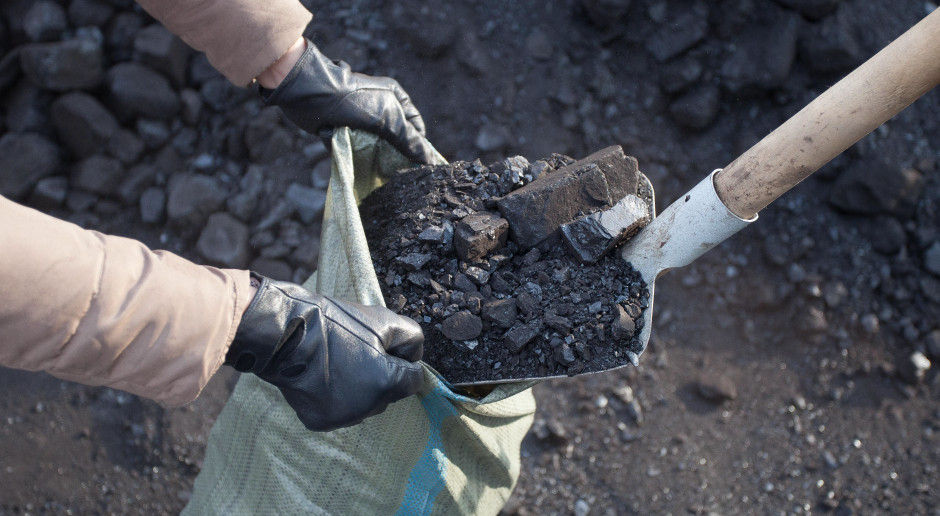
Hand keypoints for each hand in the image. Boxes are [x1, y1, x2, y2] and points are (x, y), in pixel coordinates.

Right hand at [225, 273, 424, 430]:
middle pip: (388, 395)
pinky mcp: (319, 422)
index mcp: (386, 383)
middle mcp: (367, 408)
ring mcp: (342, 418)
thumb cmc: (335, 323)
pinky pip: (339, 412)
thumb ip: (413, 339)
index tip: (383, 348)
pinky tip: (322, 378)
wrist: (284, 335)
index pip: (413, 381)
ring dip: (359, 389)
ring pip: (364, 405)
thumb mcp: (384, 319)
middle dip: (380, 375)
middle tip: (356, 351)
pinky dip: (335, 398)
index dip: (401, 361)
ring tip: (337, 364)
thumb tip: (414, 358)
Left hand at [259, 38, 434, 163]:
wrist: (309, 93)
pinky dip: (353, 155)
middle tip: (395, 171)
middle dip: (394, 154)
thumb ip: (408, 140)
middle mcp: (381, 108)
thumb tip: (428, 160)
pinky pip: (356, 149)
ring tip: (370, 163)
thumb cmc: (351, 100)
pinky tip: (353, 158)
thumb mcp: (386, 119)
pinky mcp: (345, 130)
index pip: (416, 127)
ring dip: (372, 157)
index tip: (416, 165)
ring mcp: (362, 120)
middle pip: (396, 139)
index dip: (417, 145)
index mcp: (396, 99)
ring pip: (376, 147)